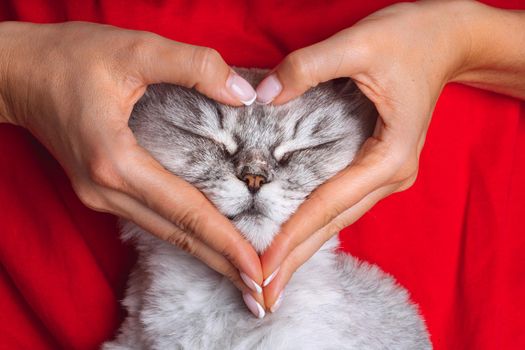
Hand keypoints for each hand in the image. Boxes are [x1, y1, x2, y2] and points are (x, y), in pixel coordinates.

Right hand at [0, 21, 264, 302]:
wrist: (18, 73)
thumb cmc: (70, 57)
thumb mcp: (135, 49)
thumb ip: (194, 66)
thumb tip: (244, 95)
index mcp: (116, 161)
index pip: (185, 211)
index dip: (225, 242)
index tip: (258, 268)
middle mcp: (107, 189)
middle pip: (177, 235)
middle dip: (222, 264)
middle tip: (261, 292)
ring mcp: (101, 195)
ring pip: (165, 232)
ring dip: (205, 254)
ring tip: (243, 274)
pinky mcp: (102, 190)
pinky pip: (152, 218)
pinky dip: (184, 233)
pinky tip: (208, 241)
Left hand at [255, 0, 524, 309]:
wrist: (447, 38)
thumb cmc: (412, 38)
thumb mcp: (359, 44)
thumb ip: (307, 68)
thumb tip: (262, 97)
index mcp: (389, 156)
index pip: (330, 204)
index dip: (294, 235)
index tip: (264, 265)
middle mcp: (389, 175)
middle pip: (333, 224)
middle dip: (296, 258)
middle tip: (262, 296)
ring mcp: (384, 173)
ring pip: (337, 218)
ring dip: (303, 245)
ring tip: (272, 275)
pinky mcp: (374, 164)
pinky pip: (339, 201)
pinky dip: (314, 221)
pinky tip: (293, 236)